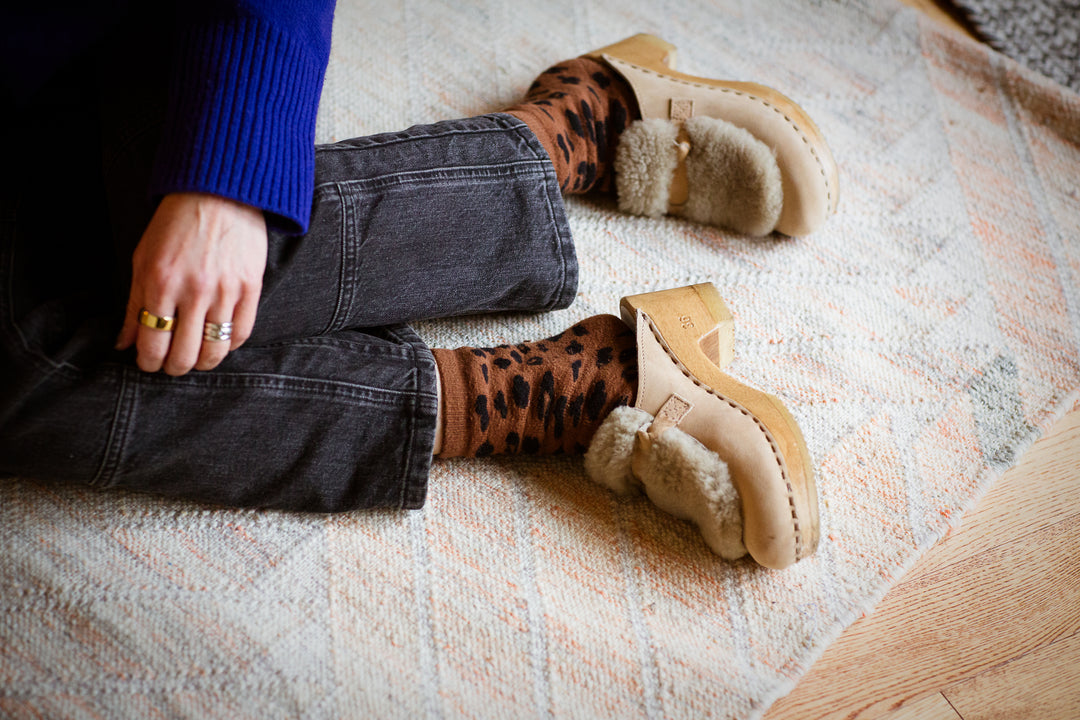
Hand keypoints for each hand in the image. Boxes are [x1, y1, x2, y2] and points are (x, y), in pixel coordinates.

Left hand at [116, 192, 267, 374]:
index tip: (149, 363)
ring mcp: (226, 290)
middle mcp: (194, 290)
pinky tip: (219, 340)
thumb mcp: (142, 259)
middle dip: (174, 367)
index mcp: (161, 283)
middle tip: (172, 364)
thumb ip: (134, 305)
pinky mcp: (251, 287)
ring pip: (215, 350)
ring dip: (203, 363)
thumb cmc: (175, 224)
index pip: (153, 344)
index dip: (148, 363)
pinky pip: (241, 333)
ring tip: (197, 359)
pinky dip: (228, 345)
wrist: (219, 193)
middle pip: (184, 355)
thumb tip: (125, 343)